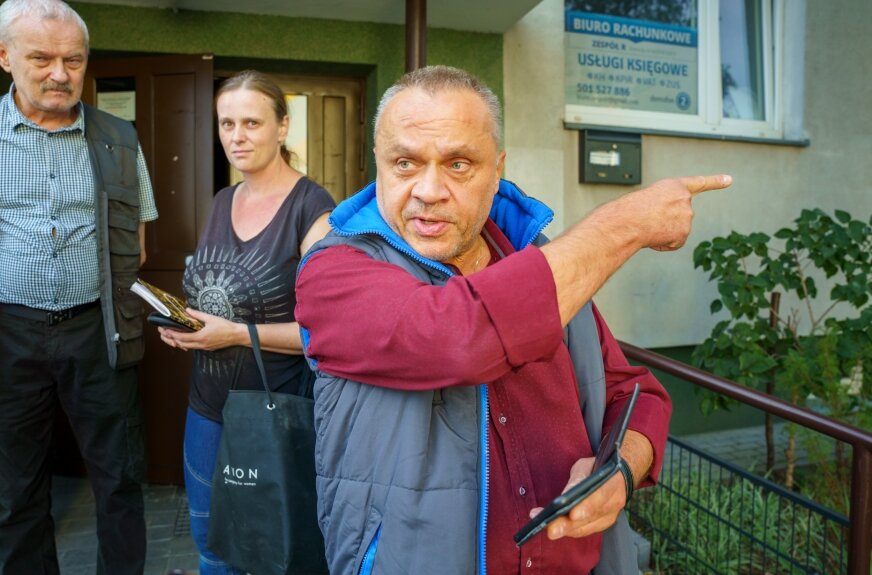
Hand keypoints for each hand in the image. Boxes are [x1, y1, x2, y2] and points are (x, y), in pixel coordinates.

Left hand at [157, 308, 245, 351]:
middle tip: (167, 334)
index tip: (166, 330)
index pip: (182, 337)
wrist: (237, 335)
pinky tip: (187, 339)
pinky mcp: (208, 348)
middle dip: (173, 340)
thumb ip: (197, 314)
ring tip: (174, 337)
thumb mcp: (211, 318)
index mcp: (201, 337)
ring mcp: (205, 347)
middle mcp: (201, 344)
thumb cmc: (225, 326)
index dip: (173, 334)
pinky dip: (188, 344)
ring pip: (188, 347)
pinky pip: (195, 347)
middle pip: (183, 344)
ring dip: (180, 343)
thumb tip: (187, 310)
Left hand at [527, 457, 627, 540]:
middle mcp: (614, 502)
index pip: (600, 495)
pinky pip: (585, 531)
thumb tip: (565, 496)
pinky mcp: (604, 524)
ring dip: (566, 529)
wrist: (619, 476)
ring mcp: (610, 516)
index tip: (572, 514)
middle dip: (569, 524)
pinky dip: (570, 531)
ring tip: (547, 528)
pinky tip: (555, 528)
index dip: (587, 506)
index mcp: (613, 483)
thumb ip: (577, 479)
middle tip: (550, 529)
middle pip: (591, 516)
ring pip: (587, 527)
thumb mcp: (586, 466)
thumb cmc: (597, 468)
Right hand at [617, 174, 731, 251]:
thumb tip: (665, 227)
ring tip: (648, 225)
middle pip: (679, 216)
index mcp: (674, 186)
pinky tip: (653, 236)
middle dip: (666, 221)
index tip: (729, 180)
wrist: (629, 220)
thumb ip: (663, 207)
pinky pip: (674, 242)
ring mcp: (686, 217)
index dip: (715, 181)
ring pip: (676, 230)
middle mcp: (685, 199)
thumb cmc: (630, 209)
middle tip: (648, 219)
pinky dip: (663, 243)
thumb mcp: (647, 199)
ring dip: (662, 231)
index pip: (699, 183)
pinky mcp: (684, 233)